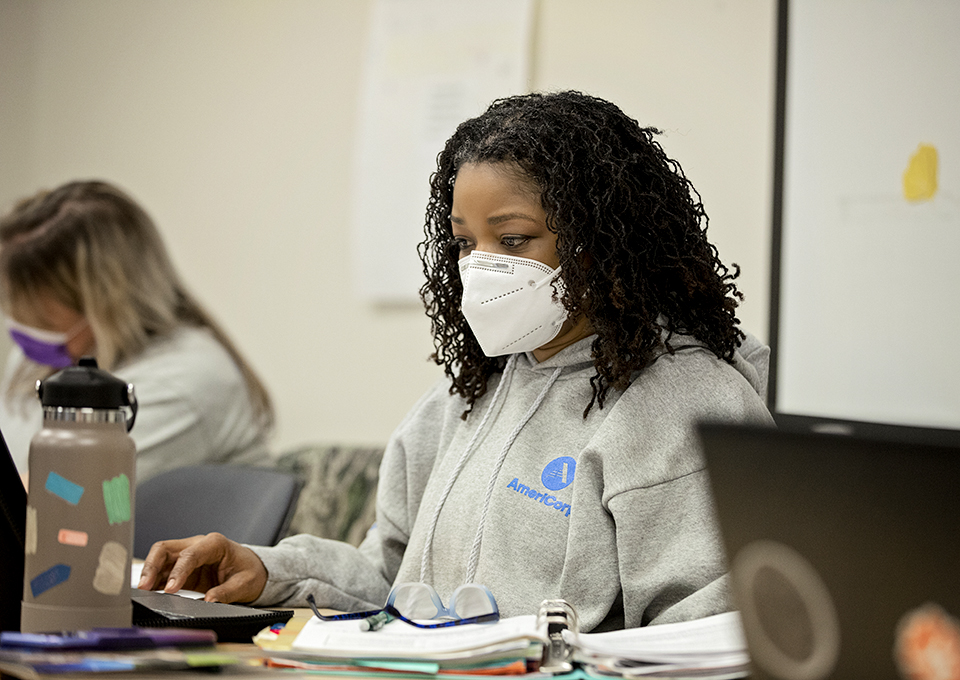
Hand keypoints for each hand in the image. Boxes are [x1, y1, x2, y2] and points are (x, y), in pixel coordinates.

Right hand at [137, 533, 267, 603]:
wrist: (252, 570)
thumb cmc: (250, 572)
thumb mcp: (246, 583)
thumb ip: (227, 592)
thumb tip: (209, 601)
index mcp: (215, 544)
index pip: (190, 554)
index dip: (178, 571)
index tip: (171, 589)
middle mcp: (197, 545)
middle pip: (166, 549)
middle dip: (152, 566)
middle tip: (144, 586)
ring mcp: (187, 556)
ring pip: (160, 559)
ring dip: (149, 574)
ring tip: (141, 592)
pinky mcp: (182, 569)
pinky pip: (163, 572)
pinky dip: (154, 581)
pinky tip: (147, 593)